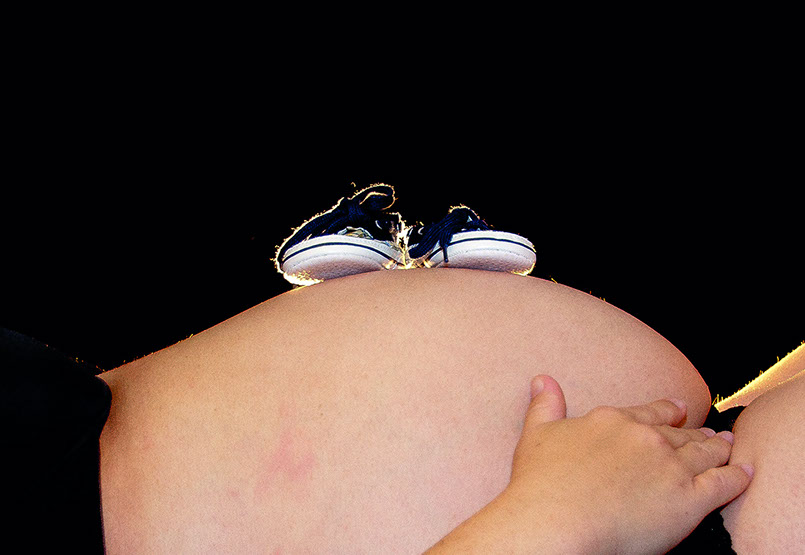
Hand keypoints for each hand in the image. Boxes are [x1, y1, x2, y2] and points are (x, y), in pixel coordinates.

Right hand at [427, 375, 752, 553]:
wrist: (557, 522)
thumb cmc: (541, 484)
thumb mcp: (536, 435)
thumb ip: (545, 406)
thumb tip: (542, 380)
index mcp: (612, 421)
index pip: (648, 412)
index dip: (666, 411)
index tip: (677, 409)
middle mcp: (645, 437)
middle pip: (679, 432)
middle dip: (695, 431)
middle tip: (709, 432)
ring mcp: (670, 466)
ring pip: (705, 452)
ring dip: (719, 447)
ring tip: (727, 445)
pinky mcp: (690, 499)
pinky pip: (724, 483)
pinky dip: (737, 476)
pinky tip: (744, 472)